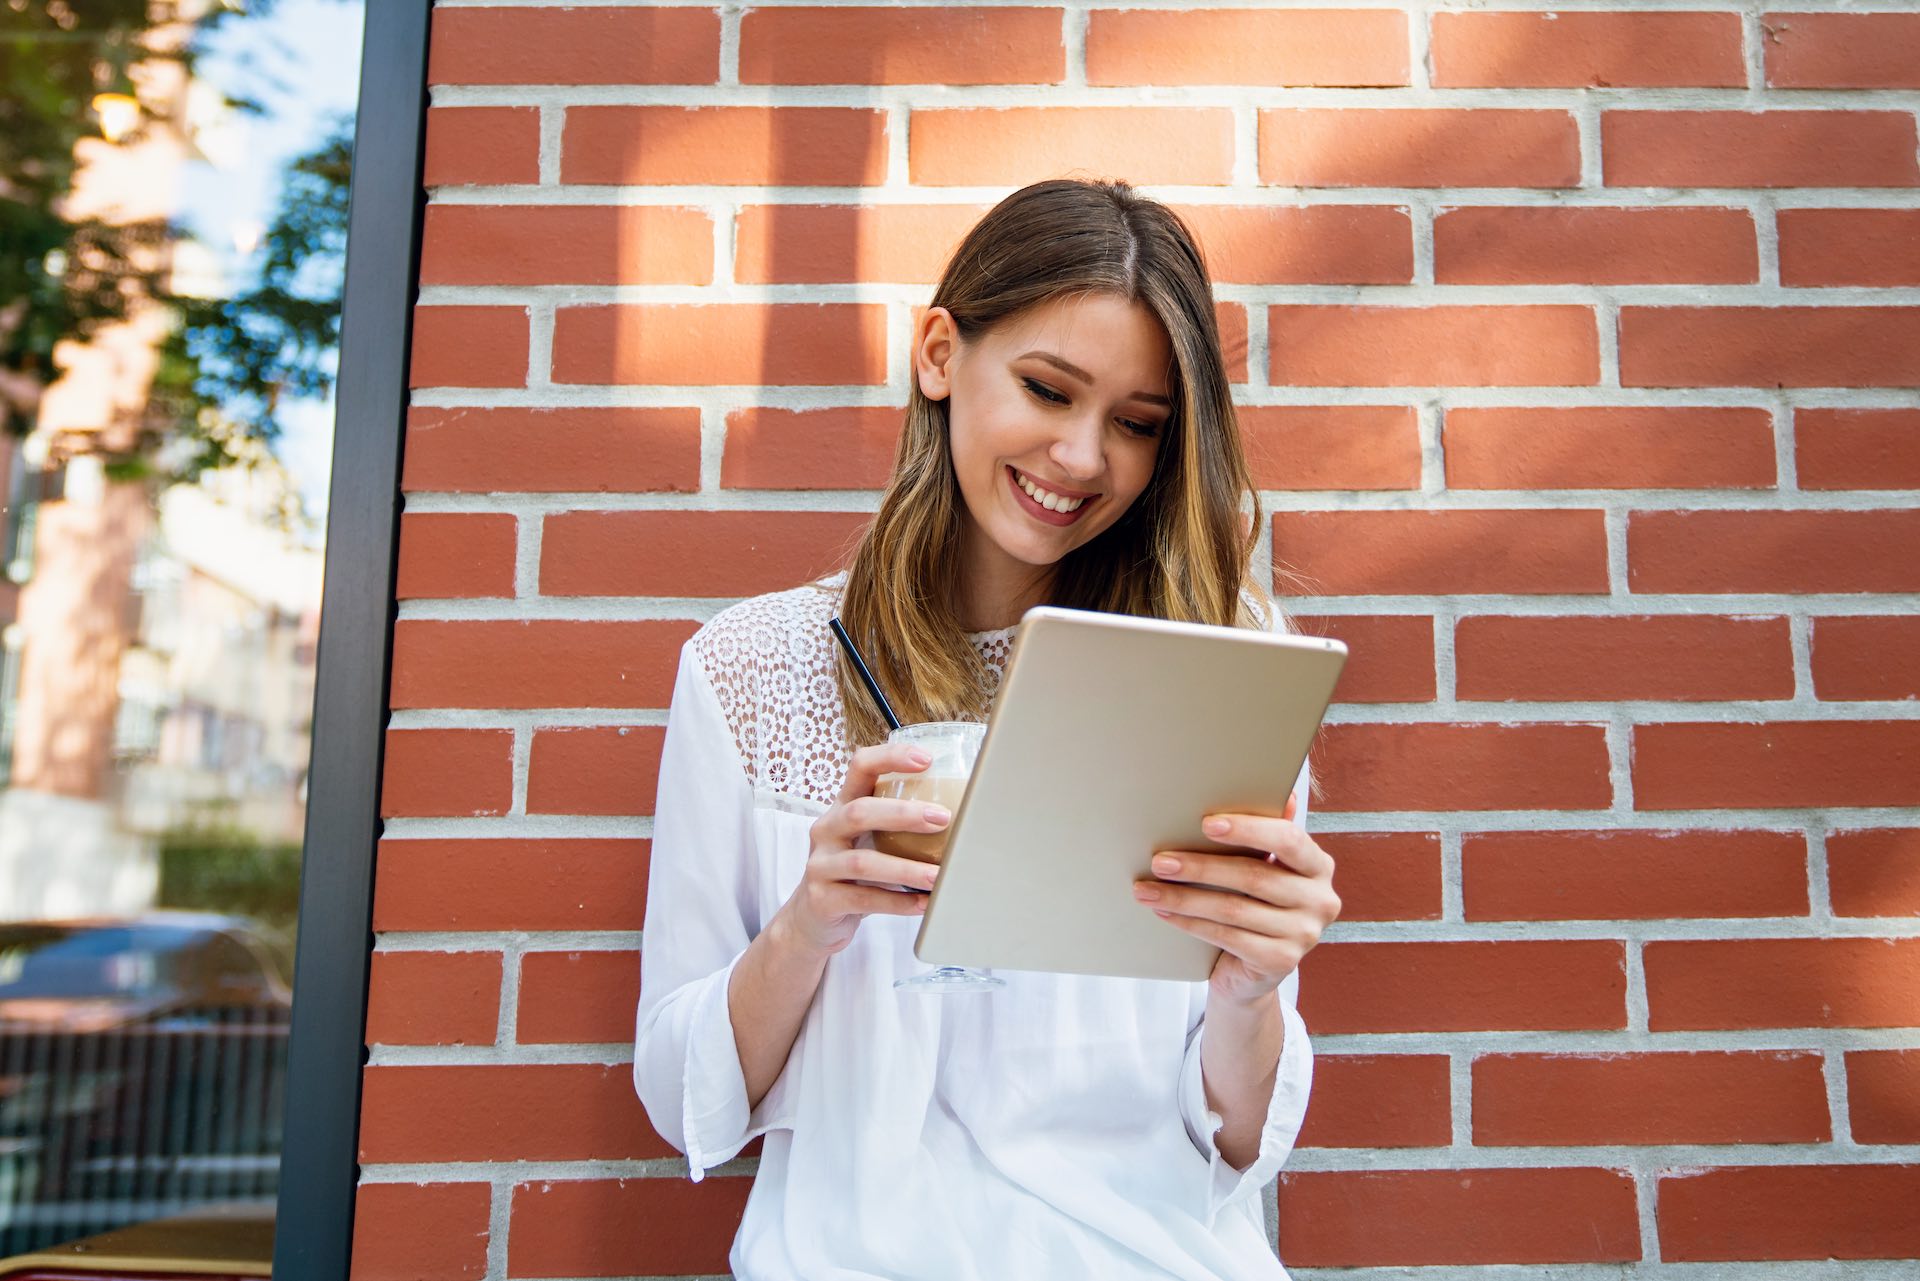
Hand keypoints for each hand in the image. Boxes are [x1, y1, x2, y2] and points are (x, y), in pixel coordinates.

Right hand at [773, 741, 953, 957]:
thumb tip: (964, 815)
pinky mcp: (822, 899)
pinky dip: (899, 902)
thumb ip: (899, 826)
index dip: (891, 758)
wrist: (813, 919)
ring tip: (939, 876)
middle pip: (859, 812)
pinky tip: (924, 903)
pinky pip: (864, 899)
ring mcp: (820, 865)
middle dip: (903, 814)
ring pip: (863, 862)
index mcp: (842, 806)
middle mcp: (827, 830)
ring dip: (907, 869)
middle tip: (943, 818)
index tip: (926, 760)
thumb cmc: (854, 873)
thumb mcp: (868, 840)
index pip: (860, 768)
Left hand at [1131, 793, 1340, 1005]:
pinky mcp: (1281, 962)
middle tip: (1159, 861)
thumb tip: (1281, 790)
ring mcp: (1304, 934)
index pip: (1288, 839)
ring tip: (1146, 889)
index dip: (1248, 829)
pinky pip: (1227, 936)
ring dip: (1183, 897)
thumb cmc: (1254, 905)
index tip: (1206, 823)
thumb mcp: (1262, 868)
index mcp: (1318, 866)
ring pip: (1233, 909)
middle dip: (1200, 866)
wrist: (1252, 971)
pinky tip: (1164, 912)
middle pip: (1254, 876)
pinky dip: (1190, 923)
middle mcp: (1321, 900)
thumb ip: (1267, 834)